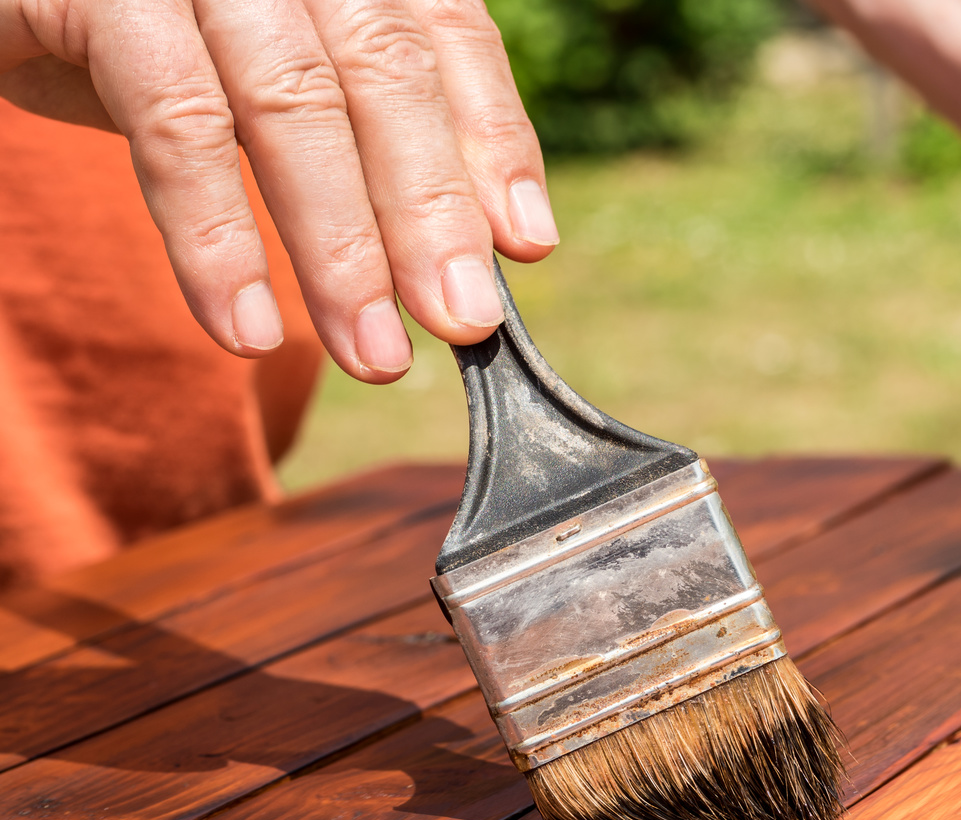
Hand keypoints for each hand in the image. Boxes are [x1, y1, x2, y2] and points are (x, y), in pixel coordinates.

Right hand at [0, 0, 557, 381]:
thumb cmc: (145, 39)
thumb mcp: (269, 74)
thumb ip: (367, 131)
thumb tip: (491, 240)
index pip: (444, 33)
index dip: (493, 139)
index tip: (525, 245)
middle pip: (382, 73)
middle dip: (429, 212)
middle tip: (462, 321)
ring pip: (292, 105)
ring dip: (340, 247)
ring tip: (373, 354)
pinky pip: (174, 128)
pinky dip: (216, 241)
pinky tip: (249, 329)